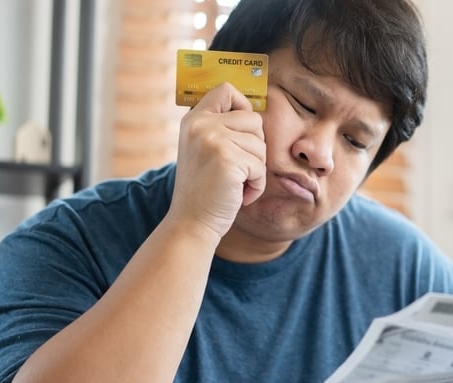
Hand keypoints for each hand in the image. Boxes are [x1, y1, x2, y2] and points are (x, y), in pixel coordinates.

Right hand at [169, 83, 266, 241]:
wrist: (191, 224)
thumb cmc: (204, 191)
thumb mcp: (203, 150)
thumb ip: (220, 128)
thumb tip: (254, 110)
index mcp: (193, 119)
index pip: (226, 89)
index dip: (243, 105)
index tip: (243, 130)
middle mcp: (201, 124)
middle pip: (254, 119)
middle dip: (255, 147)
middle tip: (237, 169)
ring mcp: (213, 140)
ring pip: (260, 145)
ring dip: (255, 170)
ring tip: (234, 184)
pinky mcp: (227, 159)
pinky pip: (260, 167)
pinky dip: (256, 185)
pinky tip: (238, 195)